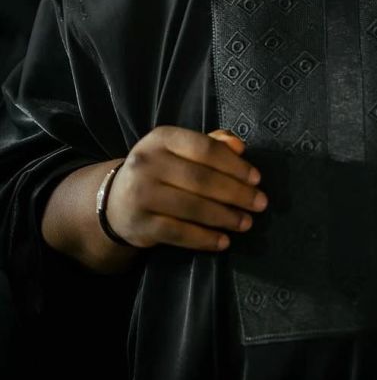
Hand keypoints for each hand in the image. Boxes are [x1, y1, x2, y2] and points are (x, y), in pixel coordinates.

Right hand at [104, 126, 266, 251]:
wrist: (114, 201)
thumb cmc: (160, 170)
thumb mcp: (180, 150)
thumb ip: (212, 144)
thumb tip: (240, 147)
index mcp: (162, 138)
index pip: (205, 149)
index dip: (234, 165)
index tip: (257, 179)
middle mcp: (148, 163)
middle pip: (202, 179)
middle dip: (236, 193)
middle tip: (260, 204)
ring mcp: (141, 194)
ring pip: (193, 207)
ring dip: (225, 217)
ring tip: (246, 223)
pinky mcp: (140, 224)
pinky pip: (179, 233)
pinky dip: (204, 239)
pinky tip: (223, 242)